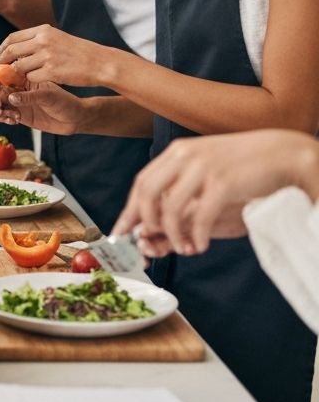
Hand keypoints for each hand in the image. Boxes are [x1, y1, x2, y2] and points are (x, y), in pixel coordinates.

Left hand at [0, 25, 107, 87]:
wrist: (99, 62)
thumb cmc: (79, 52)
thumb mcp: (57, 38)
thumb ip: (38, 40)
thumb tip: (17, 48)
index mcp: (43, 31)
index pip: (13, 38)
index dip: (3, 48)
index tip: (0, 56)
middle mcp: (43, 41)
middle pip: (11, 52)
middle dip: (2, 62)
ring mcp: (47, 57)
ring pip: (19, 67)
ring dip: (15, 74)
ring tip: (15, 79)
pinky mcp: (51, 72)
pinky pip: (31, 78)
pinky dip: (29, 82)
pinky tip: (31, 84)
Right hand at [0, 77, 85, 134]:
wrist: (74, 119)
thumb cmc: (65, 102)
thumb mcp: (48, 96)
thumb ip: (29, 97)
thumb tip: (11, 98)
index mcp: (24, 76)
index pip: (2, 74)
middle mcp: (17, 87)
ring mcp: (16, 101)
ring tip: (6, 114)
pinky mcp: (17, 114)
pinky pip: (1, 115)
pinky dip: (1, 117)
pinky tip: (14, 120)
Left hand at [113, 129, 318, 256]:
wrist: (280, 153)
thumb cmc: (242, 165)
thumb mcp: (204, 166)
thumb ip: (181, 182)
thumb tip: (156, 212)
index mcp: (177, 152)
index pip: (142, 182)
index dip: (129, 209)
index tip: (120, 231)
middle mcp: (185, 156)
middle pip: (148, 193)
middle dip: (145, 222)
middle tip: (152, 242)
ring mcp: (203, 168)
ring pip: (171, 208)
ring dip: (172, 235)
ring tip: (183, 249)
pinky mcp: (223, 182)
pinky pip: (200, 216)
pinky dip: (196, 236)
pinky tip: (200, 245)